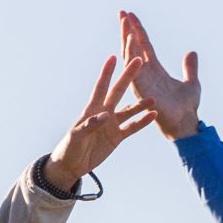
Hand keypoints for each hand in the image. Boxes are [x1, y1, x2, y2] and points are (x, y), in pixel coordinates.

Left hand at [43, 54, 155, 188]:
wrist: (71, 164)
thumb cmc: (69, 147)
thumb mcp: (77, 136)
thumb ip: (90, 125)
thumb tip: (106, 115)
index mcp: (92, 109)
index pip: (101, 87)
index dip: (106, 73)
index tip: (113, 57)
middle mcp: (104, 113)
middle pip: (118, 92)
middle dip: (127, 77)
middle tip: (137, 62)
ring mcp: (112, 124)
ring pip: (129, 110)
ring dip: (140, 104)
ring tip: (153, 98)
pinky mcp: (117, 137)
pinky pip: (132, 127)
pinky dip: (142, 121)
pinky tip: (153, 115)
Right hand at [117, 12, 201, 139]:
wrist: (184, 122)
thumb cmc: (186, 107)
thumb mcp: (192, 82)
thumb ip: (190, 67)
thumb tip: (191, 53)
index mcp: (155, 70)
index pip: (144, 45)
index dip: (138, 30)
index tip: (130, 16)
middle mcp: (145, 73)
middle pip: (133, 46)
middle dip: (127, 29)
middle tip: (122, 13)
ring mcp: (141, 79)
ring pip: (130, 54)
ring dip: (127, 38)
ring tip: (124, 22)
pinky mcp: (141, 88)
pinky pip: (134, 68)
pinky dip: (131, 54)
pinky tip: (130, 41)